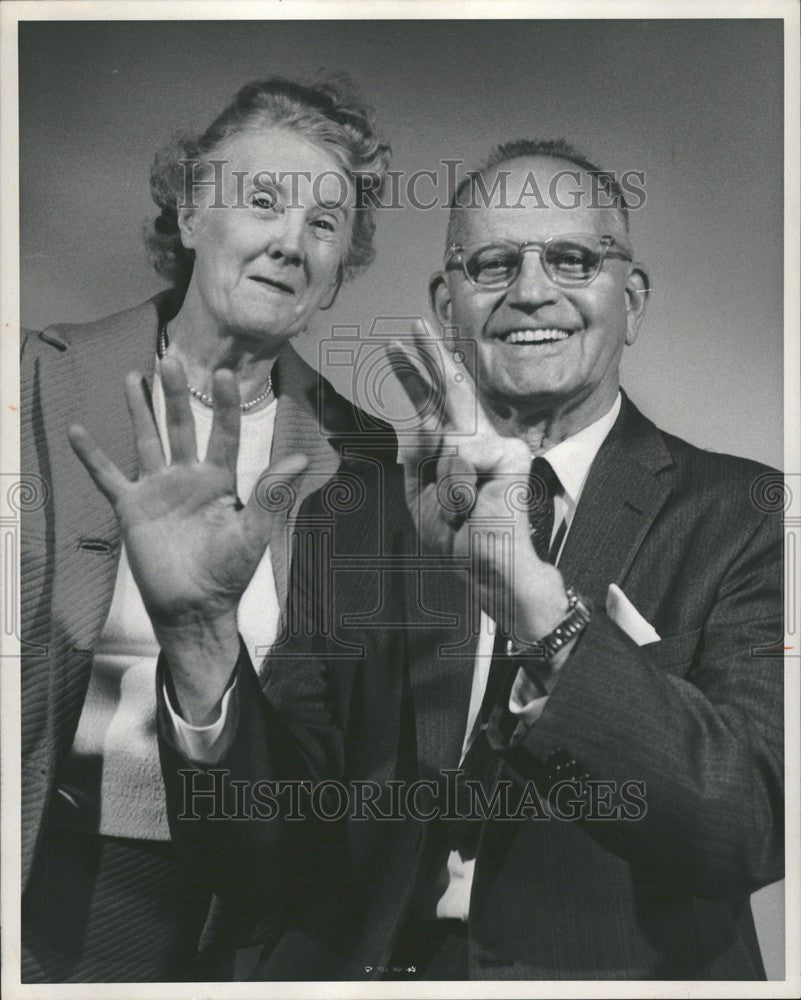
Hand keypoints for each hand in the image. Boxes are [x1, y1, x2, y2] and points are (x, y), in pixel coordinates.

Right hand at [69, 357, 306, 720]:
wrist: (195, 606)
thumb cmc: (229, 572)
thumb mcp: (254, 531)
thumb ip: (273, 493)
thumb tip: (300, 457)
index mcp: (220, 481)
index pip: (223, 434)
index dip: (224, 405)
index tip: (224, 374)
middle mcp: (188, 478)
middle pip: (181, 427)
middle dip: (176, 395)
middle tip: (170, 359)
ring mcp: (158, 490)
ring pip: (147, 441)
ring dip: (140, 411)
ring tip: (134, 377)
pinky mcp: (132, 508)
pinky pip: (108, 476)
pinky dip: (93, 455)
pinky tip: (78, 430)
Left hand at [387, 324, 567, 642]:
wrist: (489, 565)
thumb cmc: (458, 538)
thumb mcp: (421, 497)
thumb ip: (419, 457)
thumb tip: (424, 419)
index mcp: (453, 449)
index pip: (431, 405)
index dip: (412, 375)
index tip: (396, 346)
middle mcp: (476, 439)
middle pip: (449, 390)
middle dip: (429, 356)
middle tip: (414, 322)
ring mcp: (497, 443)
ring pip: (444, 445)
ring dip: (441, 489)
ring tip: (460, 513)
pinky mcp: (511, 451)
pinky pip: (461, 460)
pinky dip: (458, 490)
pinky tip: (477, 505)